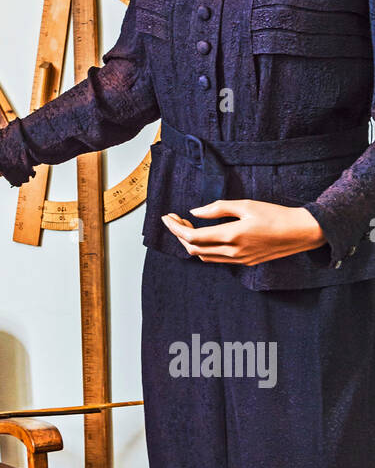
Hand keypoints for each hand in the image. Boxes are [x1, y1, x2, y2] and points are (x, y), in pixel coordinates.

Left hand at [160, 199, 326, 264]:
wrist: (301, 232)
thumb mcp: (246, 205)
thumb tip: (194, 212)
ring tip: (187, 227)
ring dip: (191, 244)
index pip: (192, 236)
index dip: (175, 228)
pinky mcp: (245, 262)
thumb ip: (217, 209)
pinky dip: (204, 250)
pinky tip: (204, 237)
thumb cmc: (275, 214)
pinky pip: (217, 260)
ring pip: (204, 257)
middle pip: (194, 249)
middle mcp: (233, 252)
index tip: (166, 217)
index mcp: (232, 236)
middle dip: (179, 234)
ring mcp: (239, 260)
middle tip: (174, 219)